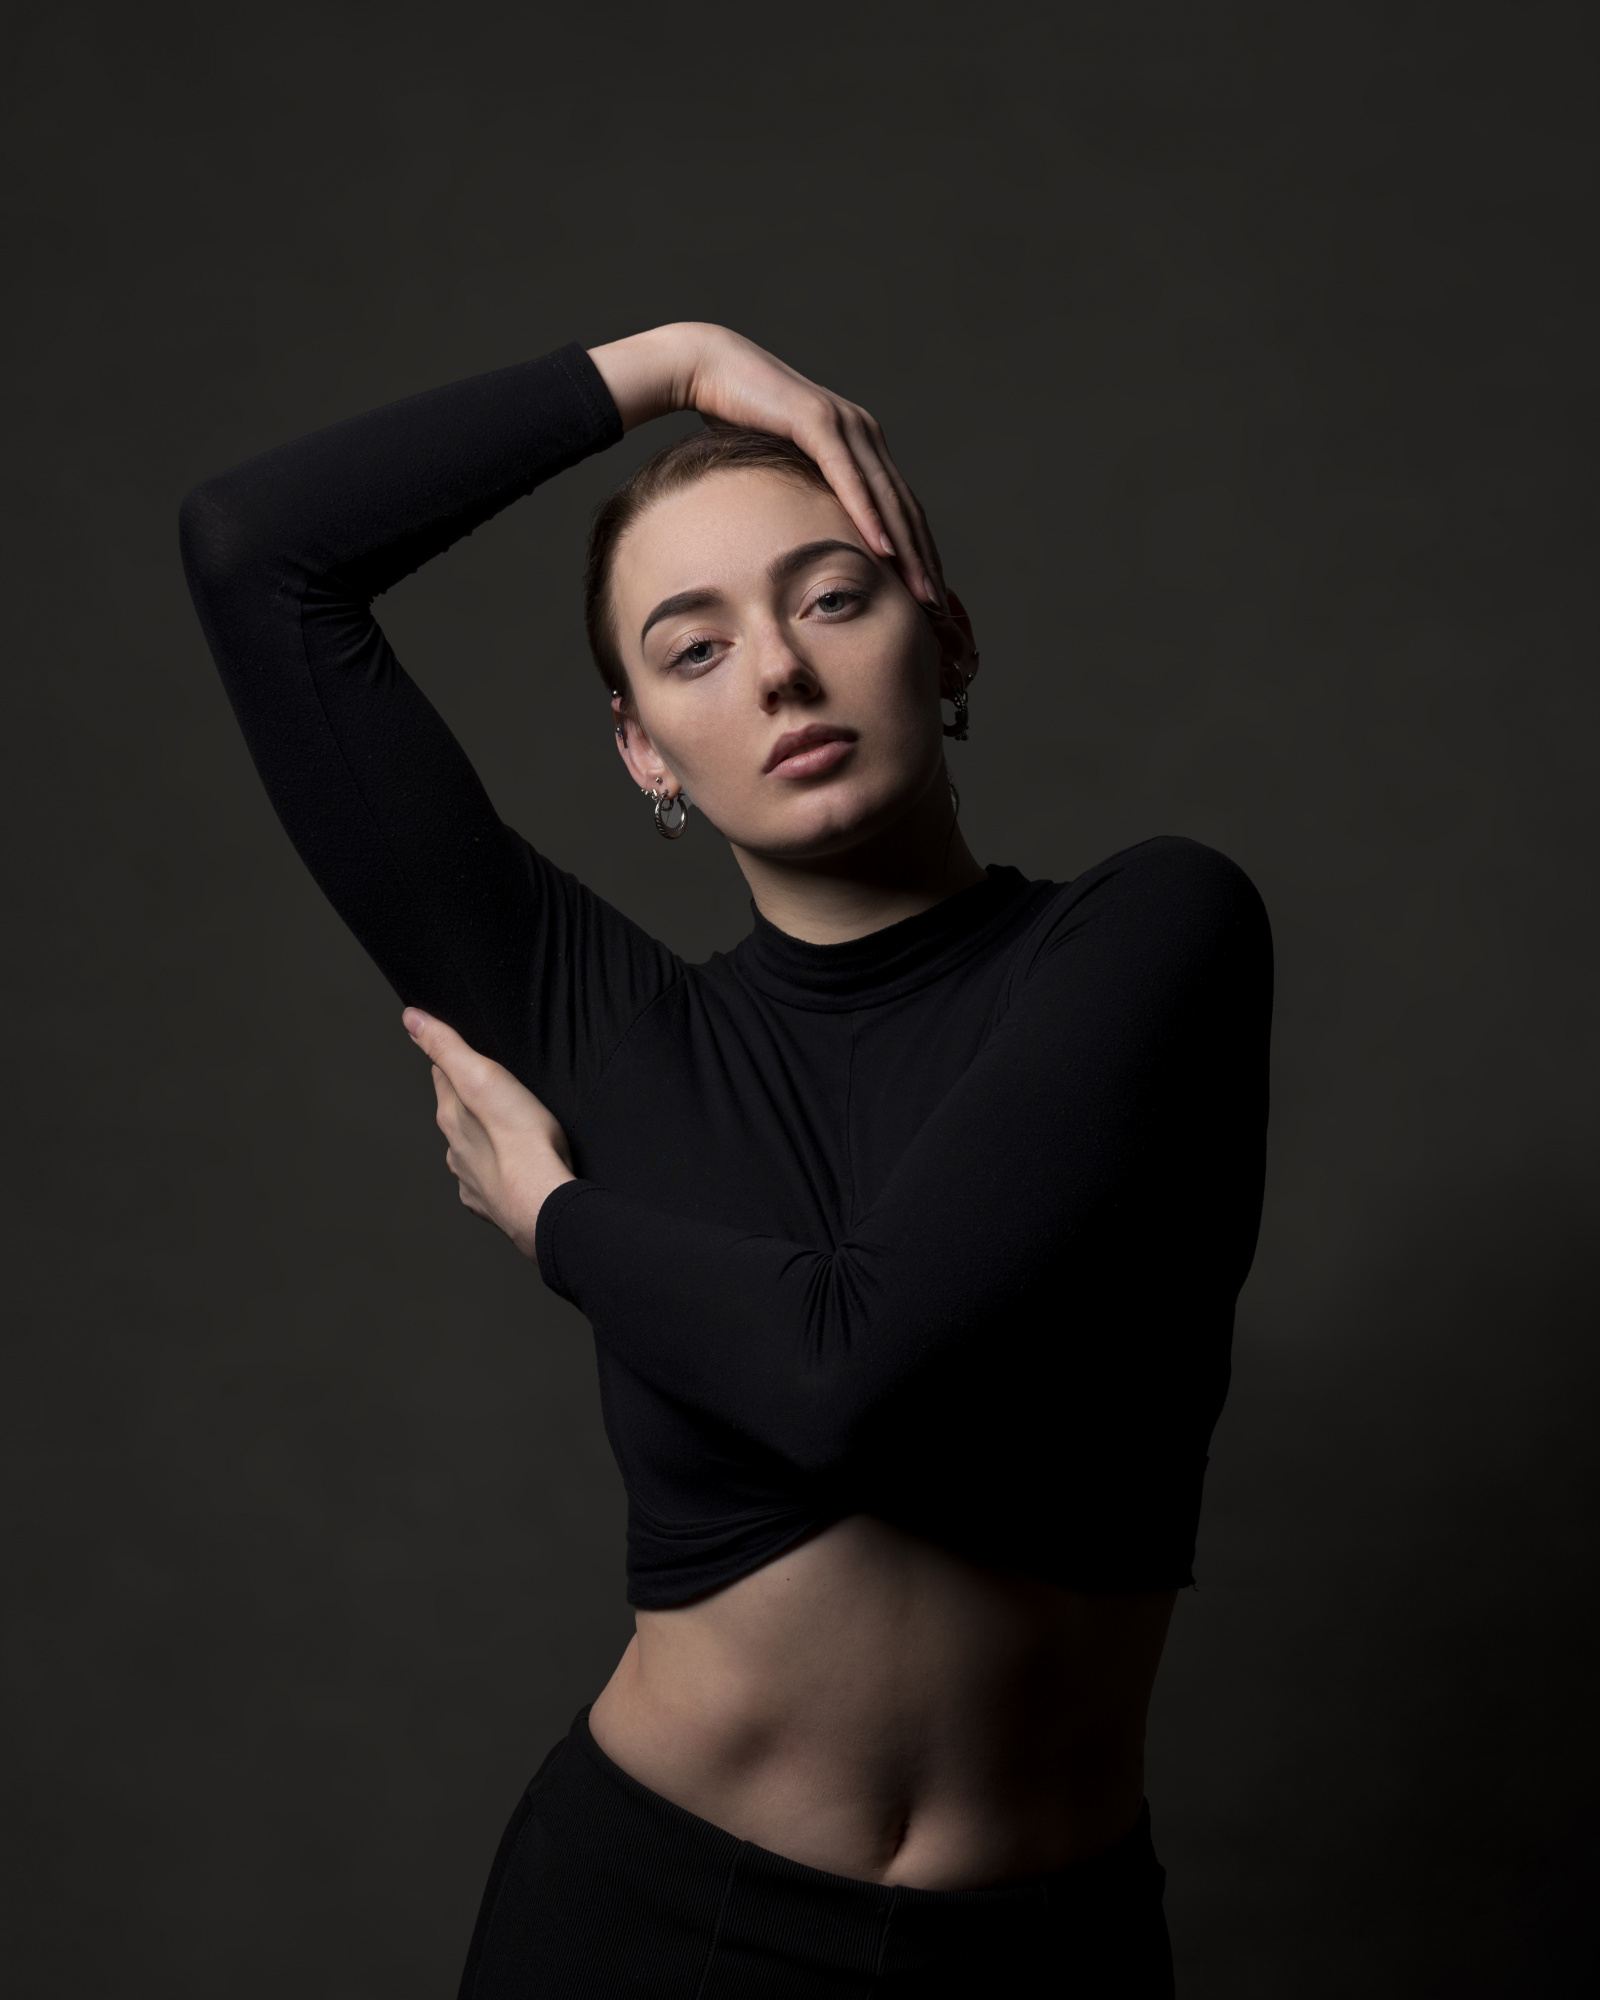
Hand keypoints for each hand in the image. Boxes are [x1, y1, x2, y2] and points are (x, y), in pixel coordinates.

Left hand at [402, 1009, 573, 1257]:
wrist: (542, 1202)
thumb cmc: (520, 1139)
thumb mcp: (482, 1077)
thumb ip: (446, 1047)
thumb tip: (410, 1018)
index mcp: (451, 1115)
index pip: (442, 1076)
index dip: (453, 1061)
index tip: (463, 1053)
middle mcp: (454, 1149)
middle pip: (456, 1115)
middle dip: (470, 1102)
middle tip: (495, 1091)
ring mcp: (470, 1179)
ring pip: (470, 1151)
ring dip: (483, 1141)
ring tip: (507, 1132)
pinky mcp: (491, 1203)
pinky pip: (486, 1184)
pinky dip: (495, 1174)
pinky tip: (511, 1170)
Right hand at [587, 321, 944, 607]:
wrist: (709, 369)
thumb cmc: (739, 419)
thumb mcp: (782, 468)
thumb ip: (805, 492)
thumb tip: (806, 534)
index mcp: (861, 444)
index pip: (899, 507)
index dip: (917, 551)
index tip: (928, 592)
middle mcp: (864, 432)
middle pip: (903, 507)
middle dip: (921, 559)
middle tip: (936, 605)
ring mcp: (845, 424)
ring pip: (885, 497)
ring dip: (905, 547)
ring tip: (920, 588)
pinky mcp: (818, 422)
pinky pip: (849, 479)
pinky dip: (868, 515)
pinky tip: (883, 549)